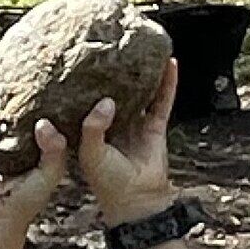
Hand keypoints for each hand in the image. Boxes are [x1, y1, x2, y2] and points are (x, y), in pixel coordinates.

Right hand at [0, 78, 72, 236]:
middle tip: (2, 65)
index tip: (39, 71)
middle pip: (0, 107)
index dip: (32, 93)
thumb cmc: (28, 198)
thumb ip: (55, 149)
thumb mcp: (51, 171)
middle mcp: (3, 138)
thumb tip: (44, 124)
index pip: (29, 112)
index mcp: (26, 140)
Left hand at [79, 61, 180, 221]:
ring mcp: (136, 124)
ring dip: (143, 73)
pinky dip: (169, 83)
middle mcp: (114, 124)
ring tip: (142, 49)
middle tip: (111, 47)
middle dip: (112, 73)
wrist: (137, 201)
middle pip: (114, 92)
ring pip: (140, 92)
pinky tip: (171, 63)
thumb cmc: (108, 182)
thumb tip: (107, 101)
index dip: (82, 84)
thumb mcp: (90, 154)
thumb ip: (93, 127)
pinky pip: (163, 100)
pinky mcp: (155, 127)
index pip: (85, 102)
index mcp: (92, 131)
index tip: (79, 61)